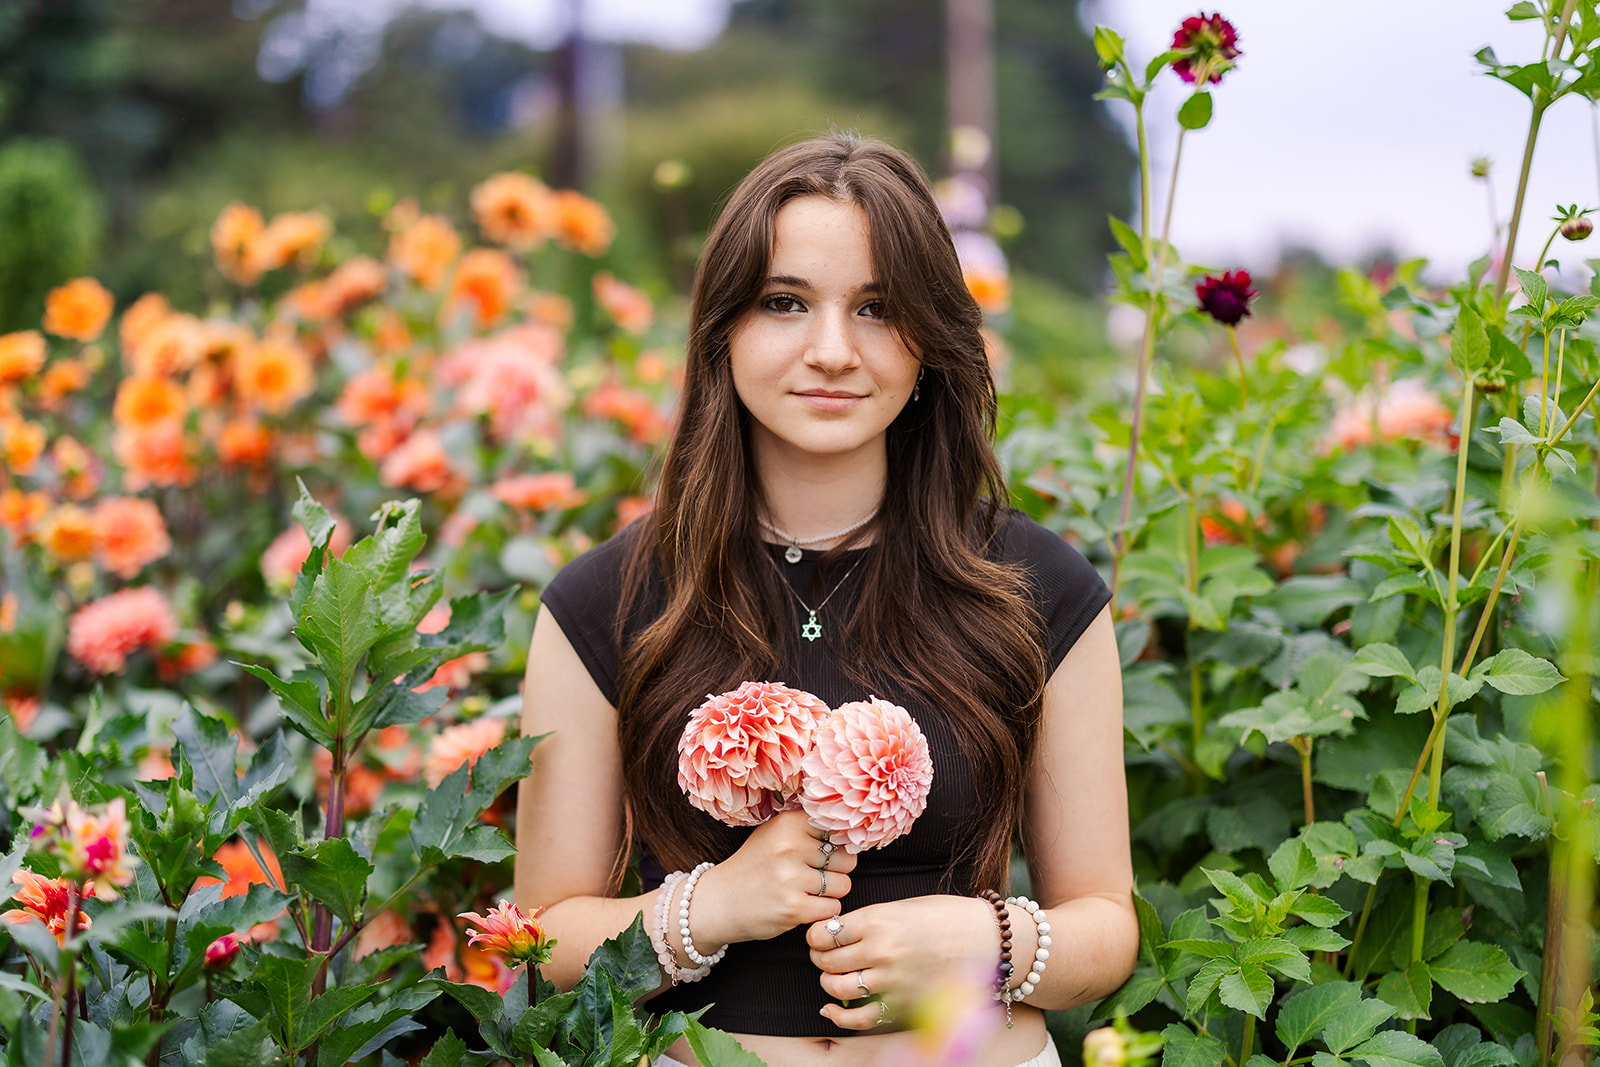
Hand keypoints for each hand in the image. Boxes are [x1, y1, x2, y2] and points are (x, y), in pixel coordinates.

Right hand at [687, 810, 857, 949]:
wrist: (720, 902)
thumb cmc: (755, 866)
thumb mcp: (775, 834)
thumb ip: (809, 828)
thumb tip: (853, 832)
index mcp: (789, 823)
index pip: (839, 831)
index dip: (836, 846)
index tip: (820, 854)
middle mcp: (790, 847)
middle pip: (846, 859)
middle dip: (835, 871)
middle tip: (810, 877)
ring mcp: (791, 878)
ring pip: (843, 885)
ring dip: (830, 893)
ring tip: (805, 892)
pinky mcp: (793, 908)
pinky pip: (833, 909)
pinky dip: (822, 912)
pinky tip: (802, 907)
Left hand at [805, 895, 1001, 1030]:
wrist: (988, 940)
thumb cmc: (948, 916)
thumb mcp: (904, 906)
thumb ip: (871, 919)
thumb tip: (839, 931)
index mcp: (878, 920)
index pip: (825, 932)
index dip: (816, 935)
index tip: (820, 935)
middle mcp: (880, 951)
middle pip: (826, 960)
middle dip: (820, 958)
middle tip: (824, 954)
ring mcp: (891, 981)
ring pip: (837, 988)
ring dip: (829, 983)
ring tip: (834, 976)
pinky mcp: (902, 1005)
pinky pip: (859, 1018)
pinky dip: (838, 1017)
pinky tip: (830, 1010)